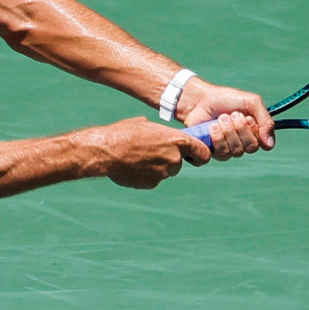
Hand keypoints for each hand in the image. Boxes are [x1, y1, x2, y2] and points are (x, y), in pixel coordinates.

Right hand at [89, 117, 208, 188]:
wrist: (106, 152)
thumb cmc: (124, 133)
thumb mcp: (146, 125)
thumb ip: (160, 134)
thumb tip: (159, 136)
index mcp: (177, 140)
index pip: (202, 152)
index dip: (200, 154)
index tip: (195, 156)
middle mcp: (174, 158)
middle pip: (179, 162)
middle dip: (169, 159)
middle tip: (152, 152)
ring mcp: (163, 173)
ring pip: (165, 171)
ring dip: (156, 167)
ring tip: (137, 157)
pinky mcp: (152, 183)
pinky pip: (153, 179)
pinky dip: (145, 175)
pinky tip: (132, 166)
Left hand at [178, 78, 275, 158]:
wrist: (201, 99)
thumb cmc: (227, 99)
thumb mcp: (251, 103)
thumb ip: (265, 121)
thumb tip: (269, 145)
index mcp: (255, 132)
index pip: (264, 144)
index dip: (255, 131)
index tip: (248, 118)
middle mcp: (243, 143)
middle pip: (250, 148)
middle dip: (240, 129)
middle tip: (232, 114)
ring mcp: (228, 149)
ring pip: (236, 151)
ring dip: (228, 132)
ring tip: (221, 118)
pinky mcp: (213, 152)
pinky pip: (221, 154)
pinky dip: (217, 138)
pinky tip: (212, 127)